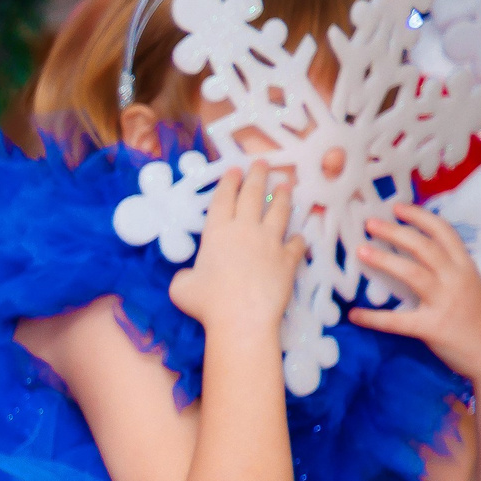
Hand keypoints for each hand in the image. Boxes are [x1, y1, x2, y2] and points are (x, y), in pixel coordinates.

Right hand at [168, 160, 304, 336]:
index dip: (228, 182)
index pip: (223, 199)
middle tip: (262, 163)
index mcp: (217, 232)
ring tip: (286, 184)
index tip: (234, 169)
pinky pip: (297, 244)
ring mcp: (270, 242)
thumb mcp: (181, 287)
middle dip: (257, 176)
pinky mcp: (288, 259)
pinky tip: (300, 237)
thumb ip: (185, 275)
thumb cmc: (207, 303)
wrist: (242, 318)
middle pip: (253, 196)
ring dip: (283, 196)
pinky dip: (299, 239)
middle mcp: (245, 230)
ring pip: (279, 211)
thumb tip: (189, 275)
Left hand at [350, 200, 480, 389]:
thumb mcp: (468, 286)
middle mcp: (456, 279)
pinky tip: (355, 315)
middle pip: (424, 247)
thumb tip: (413, 258)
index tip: (397, 208)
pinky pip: (398, 320)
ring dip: (385, 260)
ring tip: (361, 251)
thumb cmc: (478, 319)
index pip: (444, 232)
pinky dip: (374, 317)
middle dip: (396, 232)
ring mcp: (446, 302)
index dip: (420, 217)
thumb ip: (446, 271)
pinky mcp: (434, 327)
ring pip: (413, 273)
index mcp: (465, 267)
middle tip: (370, 223)